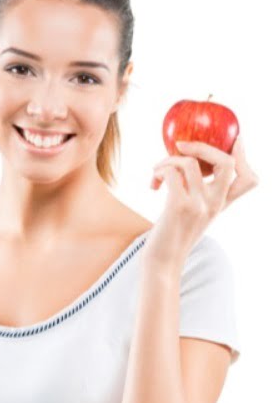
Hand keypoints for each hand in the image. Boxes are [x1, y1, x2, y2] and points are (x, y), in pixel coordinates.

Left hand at [143, 136, 258, 269]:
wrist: (162, 262)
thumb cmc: (173, 237)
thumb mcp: (194, 215)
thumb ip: (200, 194)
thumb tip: (189, 163)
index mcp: (221, 205)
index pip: (249, 179)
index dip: (244, 155)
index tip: (234, 140)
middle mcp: (215, 204)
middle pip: (227, 162)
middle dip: (203, 146)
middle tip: (181, 146)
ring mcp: (198, 205)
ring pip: (191, 162)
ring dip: (169, 159)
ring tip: (158, 171)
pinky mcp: (178, 207)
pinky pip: (172, 173)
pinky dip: (159, 171)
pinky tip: (153, 183)